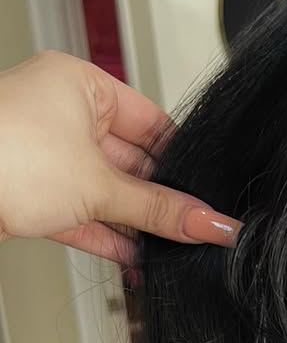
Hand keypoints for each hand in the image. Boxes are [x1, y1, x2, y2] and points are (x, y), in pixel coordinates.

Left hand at [0, 49, 242, 265]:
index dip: (183, 162)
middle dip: (159, 200)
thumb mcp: (100, 186)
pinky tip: (137, 258)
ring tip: (170, 248)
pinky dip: (109, 236)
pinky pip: (83, 213)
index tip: (206, 195)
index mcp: (78, 84)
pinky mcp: (30, 193)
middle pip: (131, 162)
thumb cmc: (2, 156)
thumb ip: (160, 210)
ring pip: (106, 191)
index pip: (152, 123)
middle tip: (193, 228)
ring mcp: (42, 154)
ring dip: (136, 224)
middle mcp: (60, 113)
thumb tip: (209, 222)